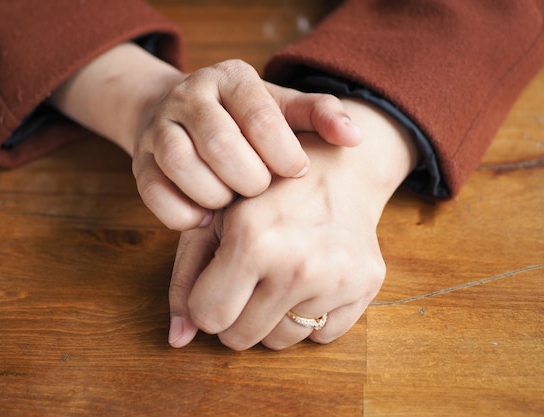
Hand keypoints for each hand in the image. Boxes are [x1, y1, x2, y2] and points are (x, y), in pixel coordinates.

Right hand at [49, 43, 361, 230]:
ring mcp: (159, 129)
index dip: (282, 154)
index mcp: (231, 78)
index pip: (260, 116)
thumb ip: (317, 115)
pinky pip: (155, 193)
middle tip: (262, 193)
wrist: (179, 116)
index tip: (295, 174)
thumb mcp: (281, 108)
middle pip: (219, 143)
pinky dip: (184, 214)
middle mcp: (189, 96)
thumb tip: (355, 136)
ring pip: (181, 165)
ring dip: (215, 195)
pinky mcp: (139, 162)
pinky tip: (206, 217)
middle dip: (249, 179)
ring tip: (234, 204)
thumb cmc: (243, 120)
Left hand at [168, 100, 418, 349]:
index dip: (206, 302)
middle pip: (240, 338)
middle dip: (234, 315)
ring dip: (271, 319)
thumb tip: (177, 340)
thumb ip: (186, 277)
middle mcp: (298, 264)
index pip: (208, 317)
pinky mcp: (366, 286)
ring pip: (280, 342)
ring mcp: (337, 278)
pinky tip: (311, 280)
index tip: (217, 281)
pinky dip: (310, 316)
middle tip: (247, 280)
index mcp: (253, 239)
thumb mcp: (214, 219)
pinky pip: (321, 336)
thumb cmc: (266, 193)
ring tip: (279, 276)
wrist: (339, 169)